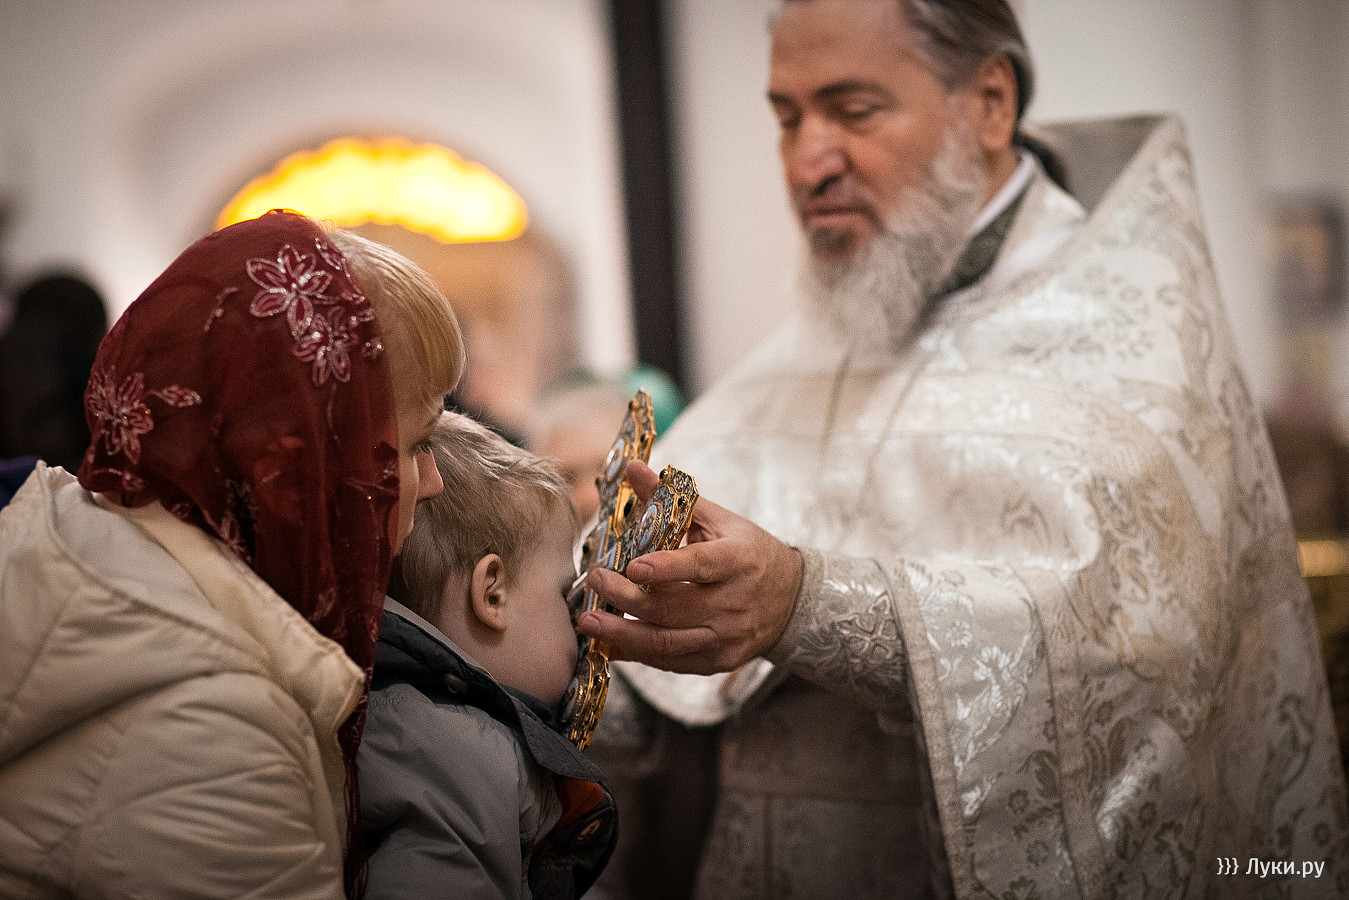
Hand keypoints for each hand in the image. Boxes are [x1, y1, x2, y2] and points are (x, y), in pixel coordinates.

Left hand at [578, 460, 803, 674]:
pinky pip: (672, 662)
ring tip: (589, 622)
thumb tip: (632, 469)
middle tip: (595, 582)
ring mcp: (728, 637)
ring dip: (623, 634)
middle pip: (673, 607)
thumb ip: (672, 499)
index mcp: (739, 560)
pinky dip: (638, 653)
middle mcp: (735, 603)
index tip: (633, 567)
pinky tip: (611, 643)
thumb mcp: (719, 520)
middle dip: (626, 597)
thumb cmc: (748, 552)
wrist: (792, 599)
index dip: (667, 568)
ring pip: (668, 642)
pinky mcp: (719, 660)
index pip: (701, 565)